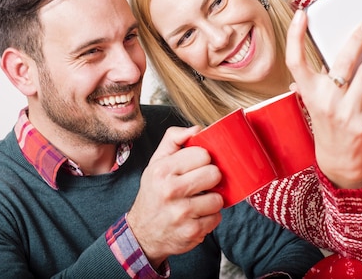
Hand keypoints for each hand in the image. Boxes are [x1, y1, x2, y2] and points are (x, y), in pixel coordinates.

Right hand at [126, 125, 222, 268]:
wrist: (142, 233)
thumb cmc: (154, 193)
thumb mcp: (156, 163)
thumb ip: (173, 140)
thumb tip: (197, 129)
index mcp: (162, 170)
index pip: (202, 154)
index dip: (203, 160)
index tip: (197, 166)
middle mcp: (170, 191)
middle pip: (214, 174)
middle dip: (210, 179)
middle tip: (201, 184)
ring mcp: (182, 213)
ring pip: (218, 198)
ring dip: (212, 200)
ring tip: (198, 201)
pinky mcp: (192, 232)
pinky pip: (216, 218)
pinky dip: (210, 217)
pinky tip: (197, 216)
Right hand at [286, 10, 361, 188]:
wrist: (339, 158)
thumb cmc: (327, 120)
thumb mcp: (316, 100)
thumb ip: (318, 79)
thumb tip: (326, 53)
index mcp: (308, 92)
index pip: (294, 60)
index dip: (295, 36)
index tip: (301, 15)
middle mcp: (324, 101)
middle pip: (341, 62)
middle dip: (357, 40)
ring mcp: (345, 112)